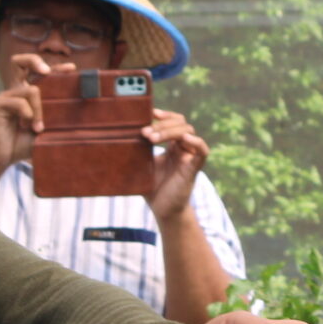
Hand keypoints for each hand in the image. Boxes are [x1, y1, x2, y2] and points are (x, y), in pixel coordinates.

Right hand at [0, 53, 63, 174]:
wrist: (2, 158)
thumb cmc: (23, 144)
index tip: (71, 69)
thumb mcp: (45, 130)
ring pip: (31, 90)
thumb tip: (80, 116)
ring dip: (39, 109)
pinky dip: (28, 114)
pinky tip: (25, 127)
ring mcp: (6, 96)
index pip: (40, 73)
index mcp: (27, 95)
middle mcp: (16, 91)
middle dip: (35, 61)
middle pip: (21, 62)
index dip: (55, 67)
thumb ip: (55, 120)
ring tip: (38, 127)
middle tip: (46, 72)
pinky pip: (19, 102)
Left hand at [140, 107, 208, 223]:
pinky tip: (184, 139)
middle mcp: (183, 148)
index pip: (174, 121)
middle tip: (145, 132)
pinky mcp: (194, 168)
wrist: (163, 211)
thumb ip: (139, 150)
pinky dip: (196, 141)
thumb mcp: (143, 164)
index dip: (165, 115)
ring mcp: (190, 157)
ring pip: (188, 132)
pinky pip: (202, 150)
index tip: (150, 112)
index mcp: (173, 145)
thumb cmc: (153, 188)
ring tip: (151, 138)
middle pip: (180, 123)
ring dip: (170, 131)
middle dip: (162, 125)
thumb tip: (120, 136)